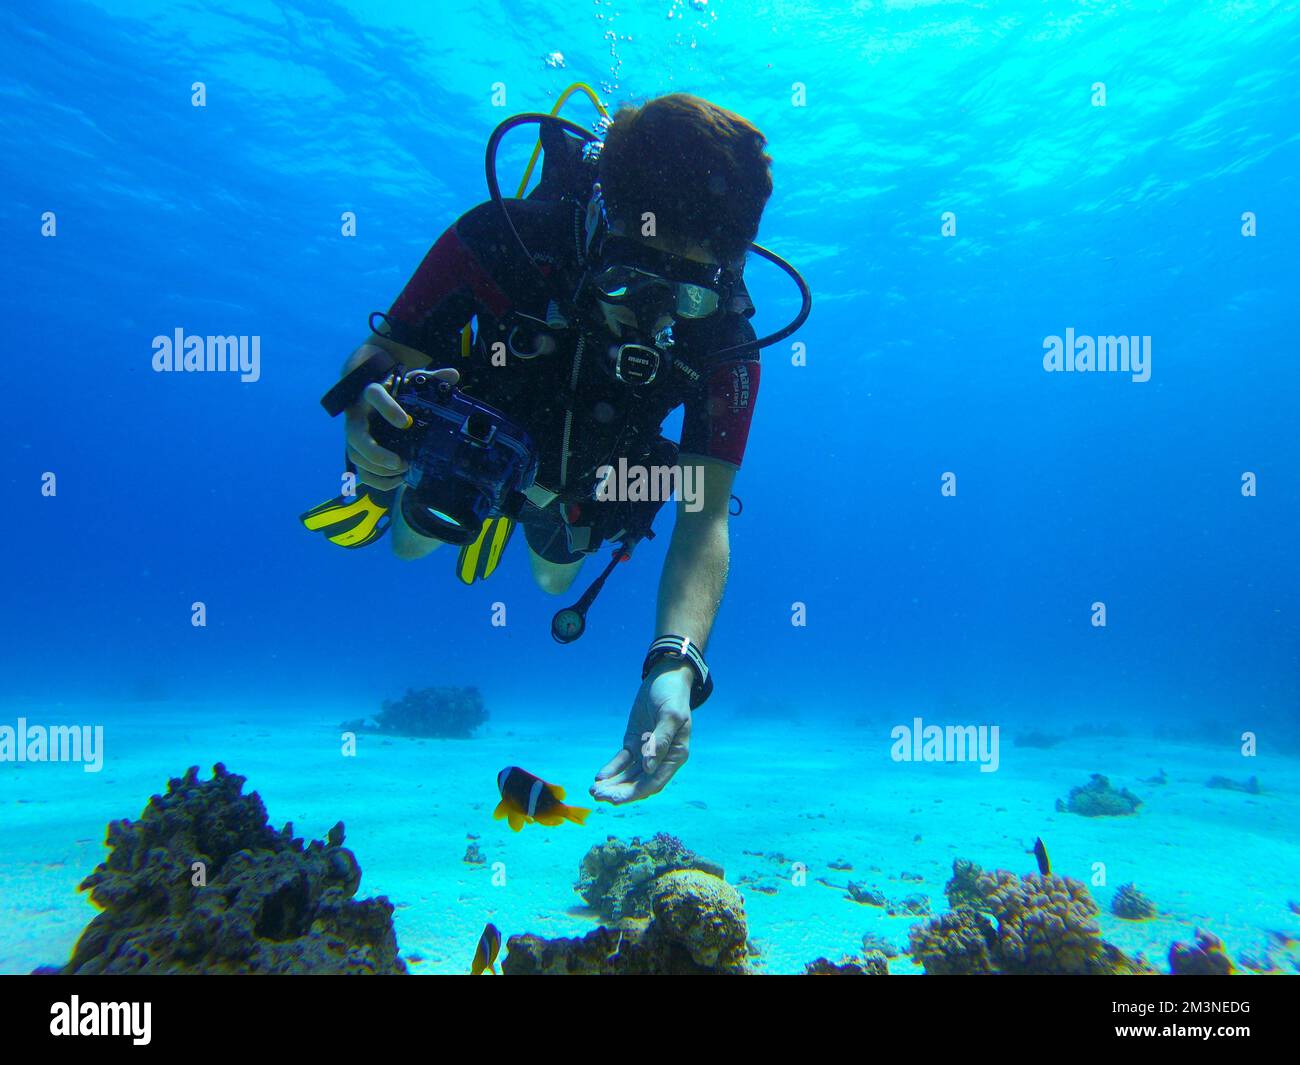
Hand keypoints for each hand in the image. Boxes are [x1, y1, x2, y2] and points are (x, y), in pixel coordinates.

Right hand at [341, 353, 458, 489]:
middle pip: (356, 436)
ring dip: (378, 469)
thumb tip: (453, 375)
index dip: (387, 408)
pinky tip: (396, 480)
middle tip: (399, 462)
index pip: (374, 396)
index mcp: (371, 393)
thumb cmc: (395, 390)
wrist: (372, 397)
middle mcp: (357, 415)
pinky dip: (376, 479)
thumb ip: (429, 378)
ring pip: (356, 455)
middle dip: (375, 453)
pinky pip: (360, 470)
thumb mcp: (410, 381)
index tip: (405, 423)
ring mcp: (354, 435)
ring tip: (402, 471)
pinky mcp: (357, 450)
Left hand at [591, 662, 692, 803]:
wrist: (665, 677)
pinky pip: (622, 760)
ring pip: (629, 774)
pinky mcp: (634, 742)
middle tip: (598, 796)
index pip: (654, 781)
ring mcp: (646, 750)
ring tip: (594, 791)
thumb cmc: (672, 695)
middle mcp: (661, 758)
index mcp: (675, 755)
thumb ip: (660, 742)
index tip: (616, 799)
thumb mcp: (670, 715)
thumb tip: (648, 767)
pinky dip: (612, 769)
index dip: (635, 792)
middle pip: (639, 782)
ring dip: (613, 784)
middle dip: (619, 791)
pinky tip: (599, 776)